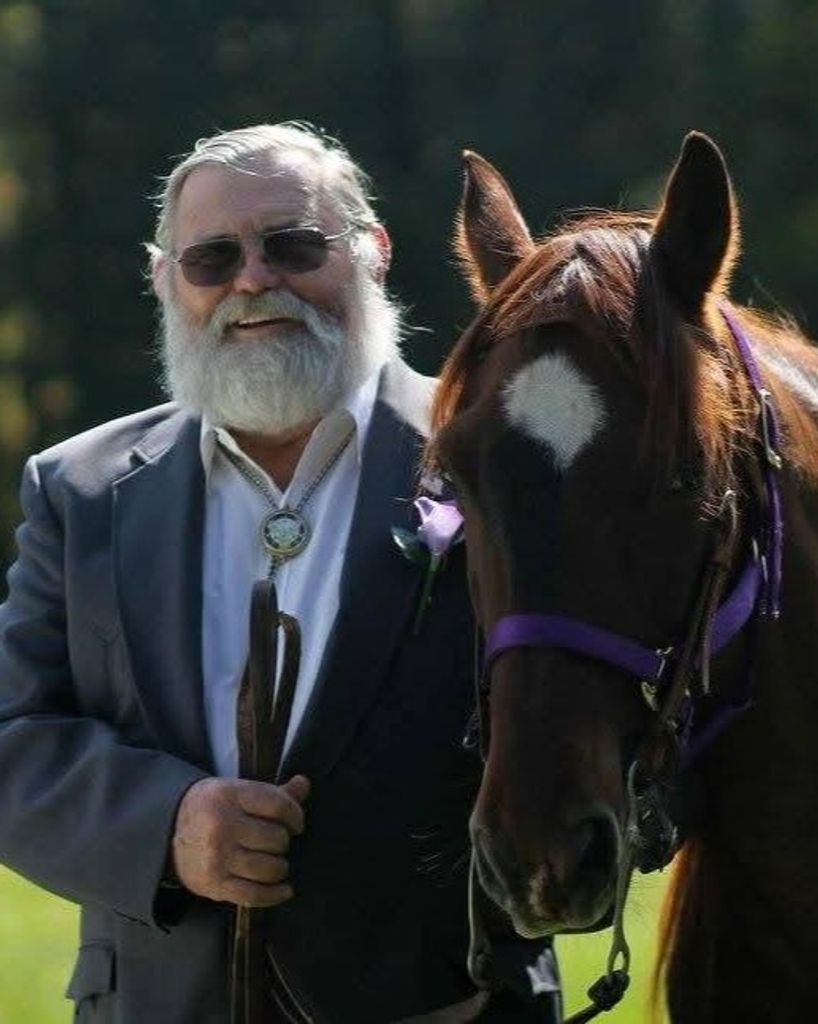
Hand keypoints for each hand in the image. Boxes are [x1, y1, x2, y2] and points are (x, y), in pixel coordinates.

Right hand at [170, 774, 309, 906]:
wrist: (168, 830)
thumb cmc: (213, 807)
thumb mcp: (238, 791)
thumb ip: (273, 792)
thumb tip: (304, 783)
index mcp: (229, 796)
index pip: (278, 805)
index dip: (295, 815)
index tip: (296, 823)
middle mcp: (222, 825)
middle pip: (276, 838)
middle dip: (283, 842)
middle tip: (277, 842)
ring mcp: (217, 857)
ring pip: (269, 868)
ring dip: (280, 867)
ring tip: (276, 862)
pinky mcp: (214, 884)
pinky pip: (254, 895)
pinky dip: (275, 895)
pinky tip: (284, 890)